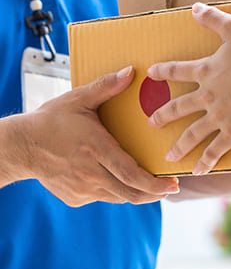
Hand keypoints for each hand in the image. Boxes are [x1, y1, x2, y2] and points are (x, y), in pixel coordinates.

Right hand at [5, 67, 178, 206]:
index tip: (172, 185)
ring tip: (152, 184)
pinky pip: (103, 196)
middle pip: (130, 193)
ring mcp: (82, 189)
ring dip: (137, 192)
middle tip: (171, 187)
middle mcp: (91, 174)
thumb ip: (106, 86)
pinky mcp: (75, 198)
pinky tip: (120, 178)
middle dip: (154, 193)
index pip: (130, 174)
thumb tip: (131, 71)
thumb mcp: (78, 99)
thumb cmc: (51, 120)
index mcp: (96, 149)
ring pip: (118, 197)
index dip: (153, 184)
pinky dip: (116, 190)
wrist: (20, 146)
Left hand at [147, 3, 230, 174]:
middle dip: (163, 115)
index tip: (150, 74)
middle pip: (179, 107)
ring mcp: (218, 117)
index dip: (163, 71)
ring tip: (168, 157)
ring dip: (179, 145)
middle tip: (151, 123)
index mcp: (207, 71)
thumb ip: (215, 19)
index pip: (177, 70)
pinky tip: (197, 172)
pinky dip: (206, 162)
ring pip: (192, 133)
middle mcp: (207, 96)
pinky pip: (215, 151)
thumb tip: (194, 7)